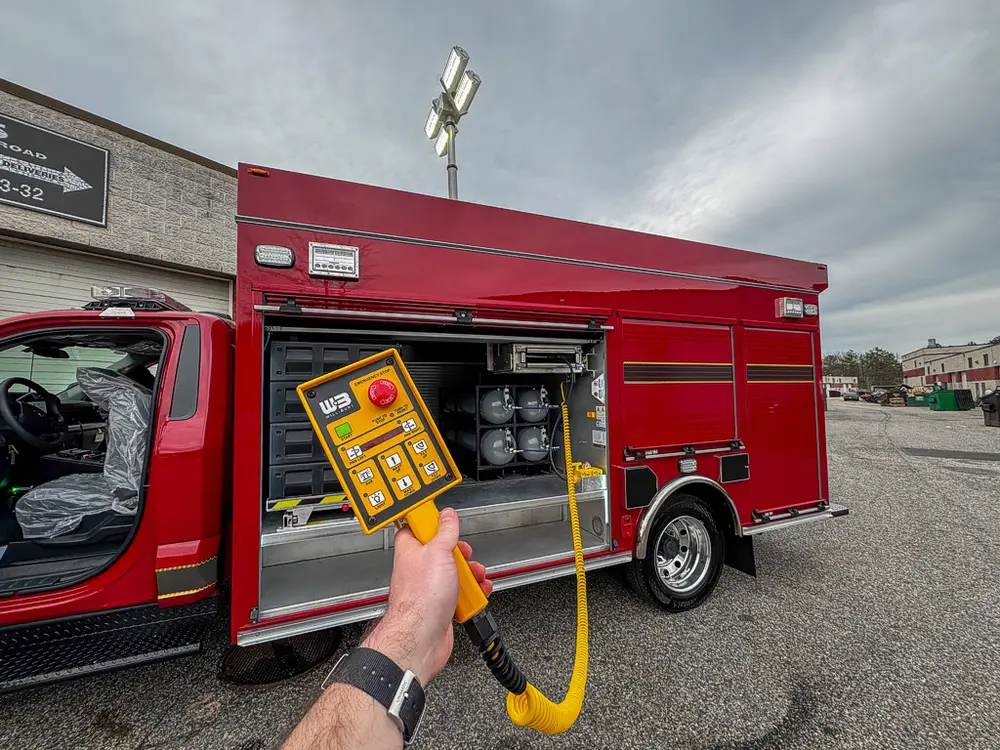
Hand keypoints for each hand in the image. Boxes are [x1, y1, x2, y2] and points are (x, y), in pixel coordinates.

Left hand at [362, 507, 491, 685]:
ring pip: (456, 573)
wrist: (422, 638)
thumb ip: (445, 531)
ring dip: (471, 575)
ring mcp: (430, 588)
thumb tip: (447, 515)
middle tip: (463, 557)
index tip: (448, 523)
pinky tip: (475, 594)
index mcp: (411, 549)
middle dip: (462, 555)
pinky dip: (471, 595)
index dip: (436, 524)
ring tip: (474, 578)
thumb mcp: (439, 552)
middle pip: (445, 551)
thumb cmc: (420, 598)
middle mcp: (419, 568)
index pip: (421, 528)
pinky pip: (460, 594)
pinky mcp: (441, 605)